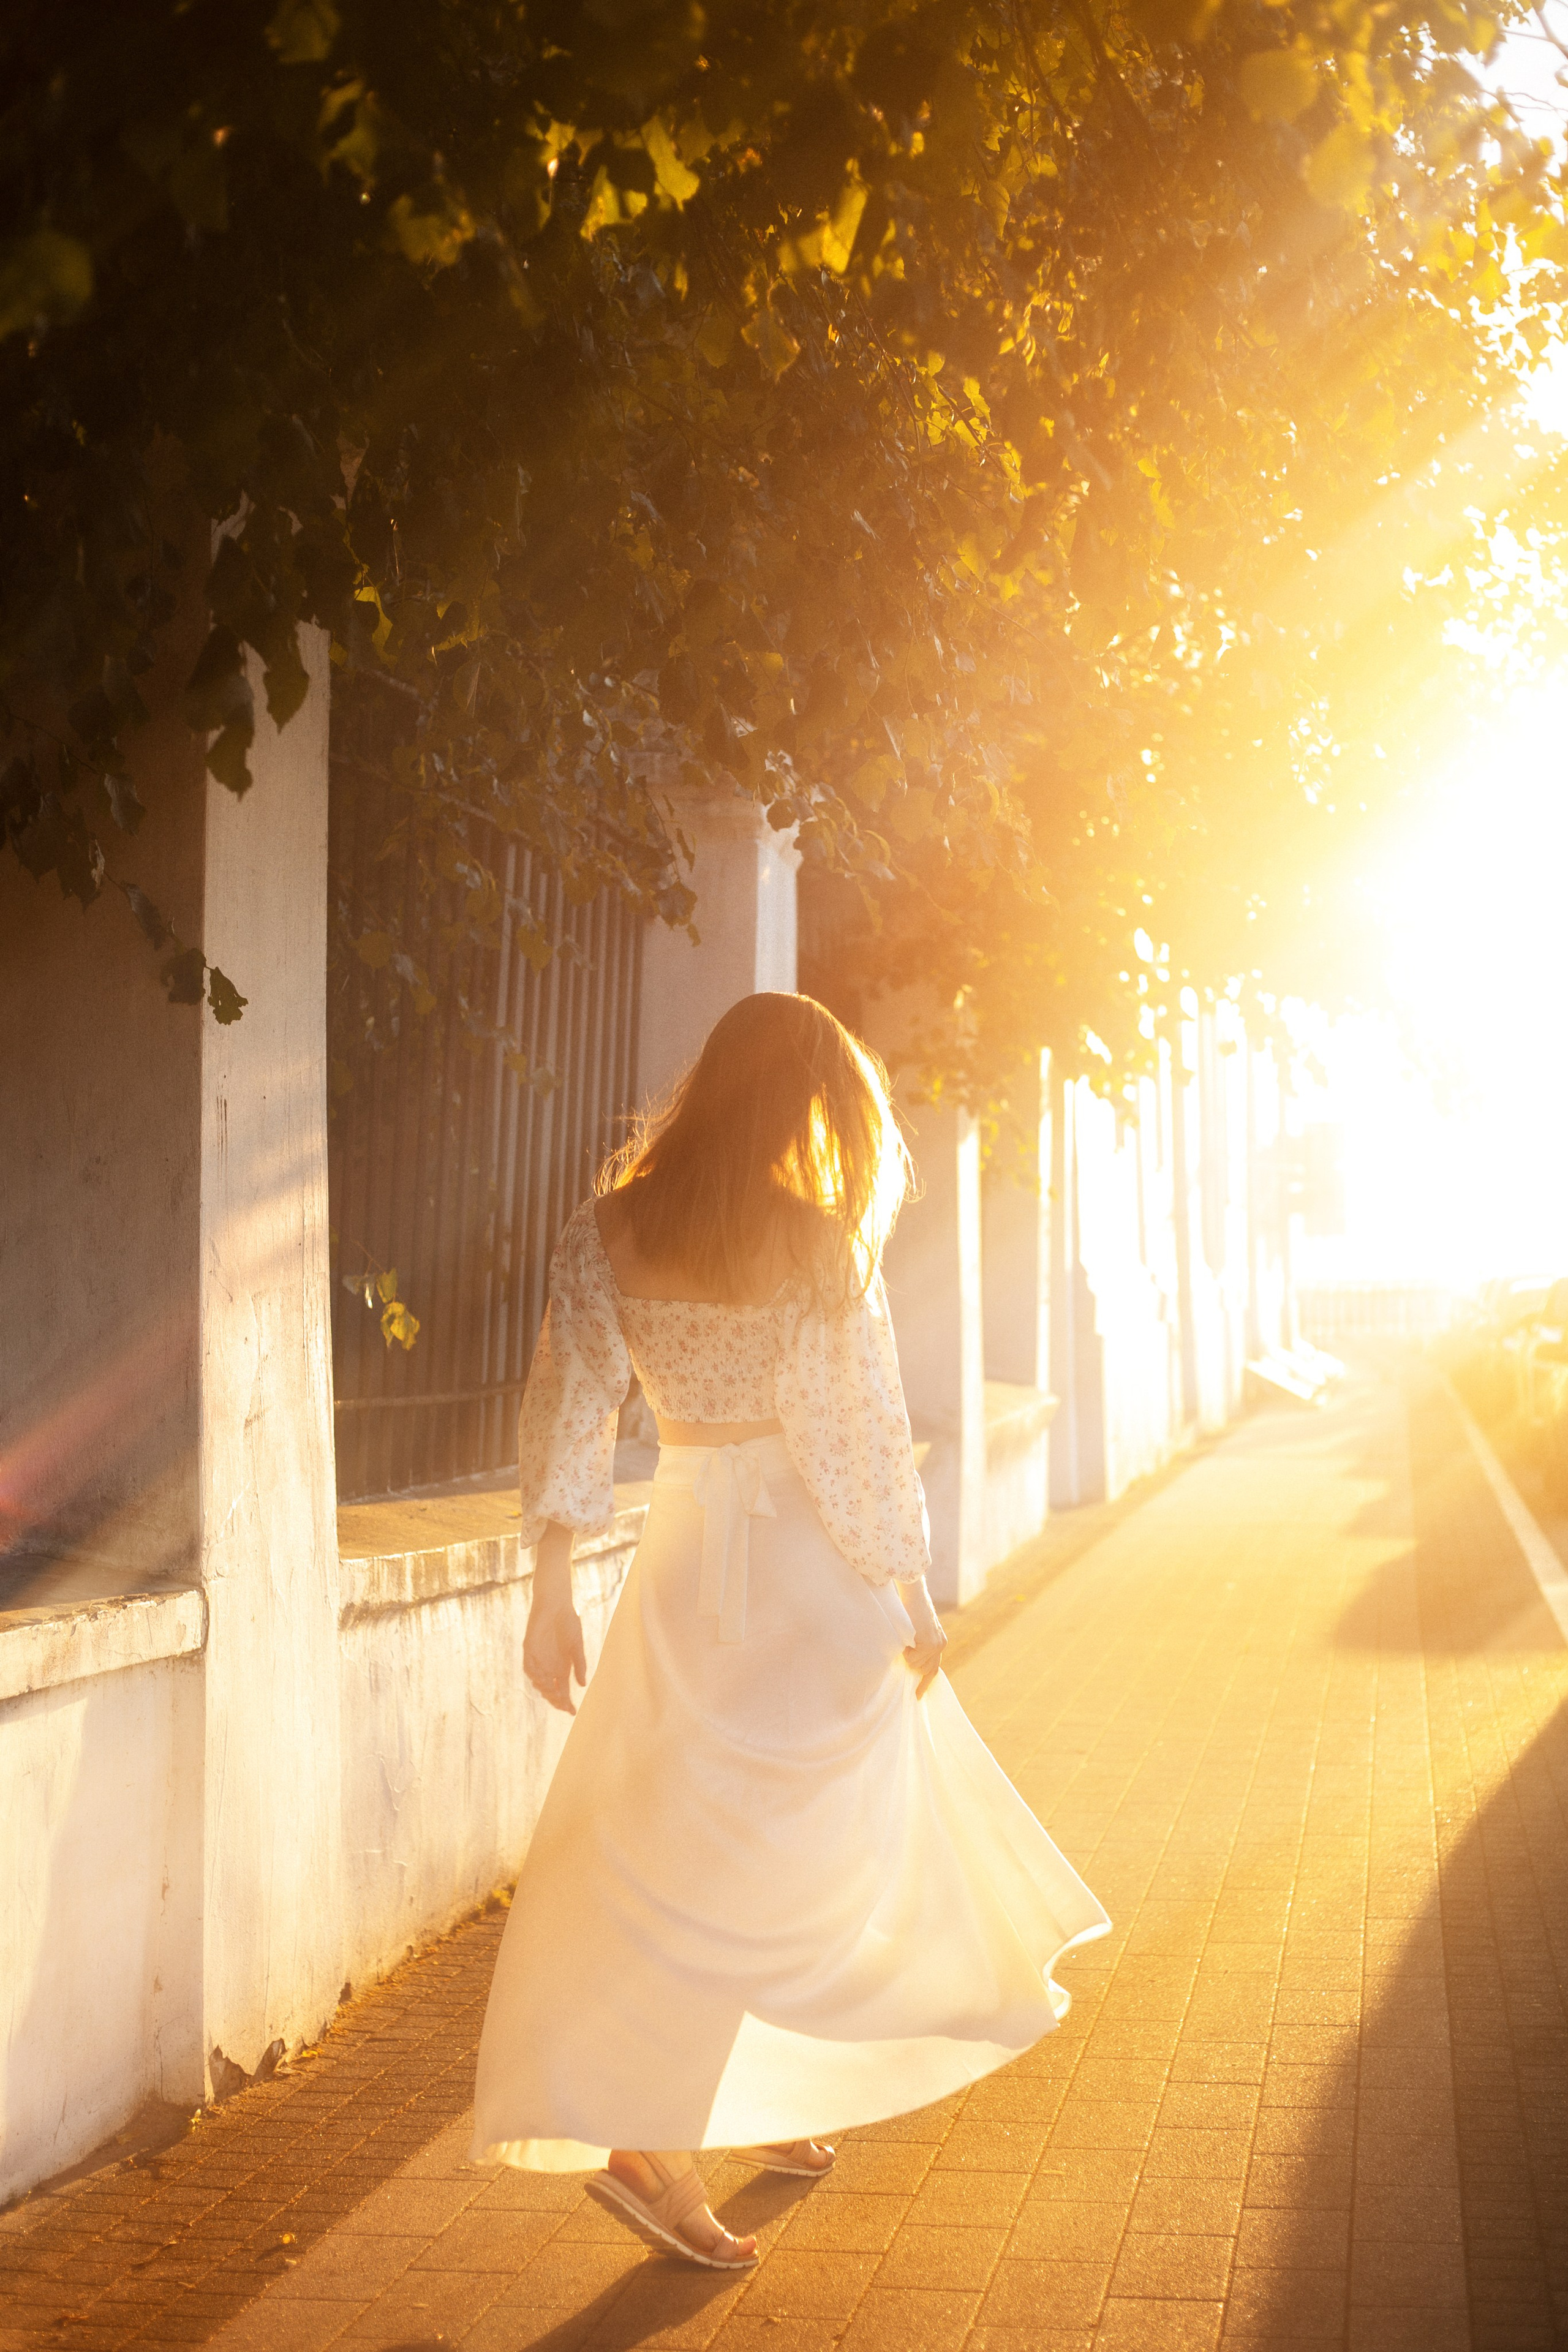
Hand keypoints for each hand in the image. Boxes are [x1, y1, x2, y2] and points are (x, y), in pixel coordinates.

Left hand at [524, 1592, 585, 1713]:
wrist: (557, 1603)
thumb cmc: (569, 1622)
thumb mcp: (577, 1645)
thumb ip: (579, 1664)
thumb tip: (583, 1685)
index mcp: (561, 1667)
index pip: (562, 1690)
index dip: (566, 1702)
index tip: (572, 1712)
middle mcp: (548, 1666)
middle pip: (549, 1690)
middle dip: (555, 1699)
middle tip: (562, 1704)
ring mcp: (537, 1658)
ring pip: (537, 1681)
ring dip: (544, 1689)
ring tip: (552, 1693)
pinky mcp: (529, 1648)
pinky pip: (528, 1666)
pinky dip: (534, 1673)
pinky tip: (541, 1678)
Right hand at [899, 1579, 946, 1698]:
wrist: (913, 1594)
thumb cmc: (909, 1610)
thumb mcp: (916, 1631)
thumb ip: (918, 1647)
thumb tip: (910, 1665)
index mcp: (939, 1642)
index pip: (934, 1667)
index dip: (926, 1682)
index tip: (918, 1695)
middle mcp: (941, 1645)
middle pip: (926, 1670)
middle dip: (913, 1665)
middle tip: (907, 1660)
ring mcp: (936, 1645)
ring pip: (917, 1665)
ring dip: (908, 1655)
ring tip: (906, 1638)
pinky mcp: (930, 1643)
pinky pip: (913, 1658)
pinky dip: (906, 1651)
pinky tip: (907, 1636)